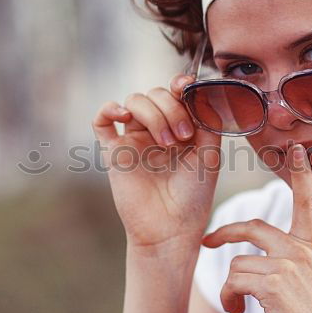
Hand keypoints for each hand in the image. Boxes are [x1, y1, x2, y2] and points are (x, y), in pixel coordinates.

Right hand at [92, 73, 222, 253]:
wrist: (172, 229)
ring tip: (166, 143)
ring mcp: (133, 139)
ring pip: (133, 101)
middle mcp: (156, 129)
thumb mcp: (210, 154)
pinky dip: (110, 108)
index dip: (180, 84)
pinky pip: (101, 120)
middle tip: (182, 137)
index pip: (175, 93)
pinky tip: (123, 115)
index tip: (186, 86)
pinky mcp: (113, 151)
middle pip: (155, 94)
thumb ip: (208, 120)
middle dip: (171, 108)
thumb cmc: (194, 196)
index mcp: (179, 127)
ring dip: (152, 113)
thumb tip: (200, 89)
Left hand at [201, 144, 311, 312]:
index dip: (300, 174)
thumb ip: (293, 267)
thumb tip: (257, 265)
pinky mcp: (274, 284)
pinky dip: (229, 300)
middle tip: (209, 241)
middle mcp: (302, 251)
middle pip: (252, 227)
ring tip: (238, 308)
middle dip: (225, 232)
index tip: (297, 149)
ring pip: (237, 263)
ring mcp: (288, 266)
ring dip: (230, 288)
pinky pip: (233, 281)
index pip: (307, 203)